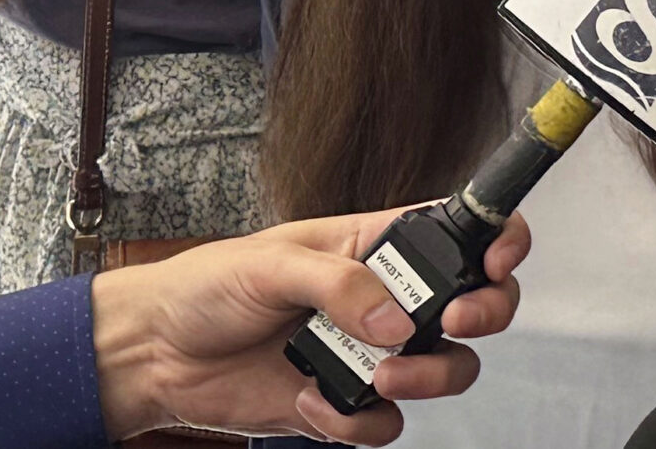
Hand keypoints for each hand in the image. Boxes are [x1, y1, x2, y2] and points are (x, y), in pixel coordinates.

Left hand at [90, 207, 531, 442]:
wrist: (156, 356)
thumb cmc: (208, 287)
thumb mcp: (273, 263)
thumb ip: (341, 284)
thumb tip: (394, 320)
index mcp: (378, 245)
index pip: (461, 231)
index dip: (499, 239)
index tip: (498, 260)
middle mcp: (387, 299)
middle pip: (477, 304)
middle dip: (485, 313)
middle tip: (454, 320)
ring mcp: (371, 354)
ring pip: (446, 368)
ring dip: (428, 375)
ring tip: (379, 374)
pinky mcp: (347, 404)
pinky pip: (386, 424)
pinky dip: (358, 421)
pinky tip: (312, 398)